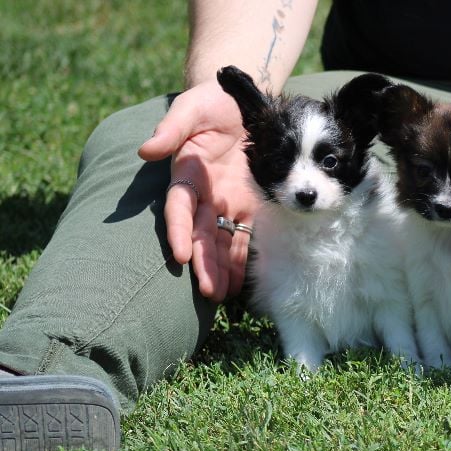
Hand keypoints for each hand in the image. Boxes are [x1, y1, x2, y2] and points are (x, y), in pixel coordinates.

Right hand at [138, 80, 259, 301]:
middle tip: (209, 292)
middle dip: (204, 264)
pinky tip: (245, 283)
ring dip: (223, 270)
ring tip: (224, 297)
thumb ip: (172, 127)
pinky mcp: (251, 206)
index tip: (180, 256)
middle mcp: (205, 195)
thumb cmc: (212, 102)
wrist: (244, 100)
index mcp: (187, 175)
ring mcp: (228, 203)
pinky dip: (245, 259)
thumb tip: (146, 150)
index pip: (179, 209)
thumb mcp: (191, 107)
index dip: (178, 232)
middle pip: (201, 235)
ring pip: (223, 242)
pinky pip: (247, 235)